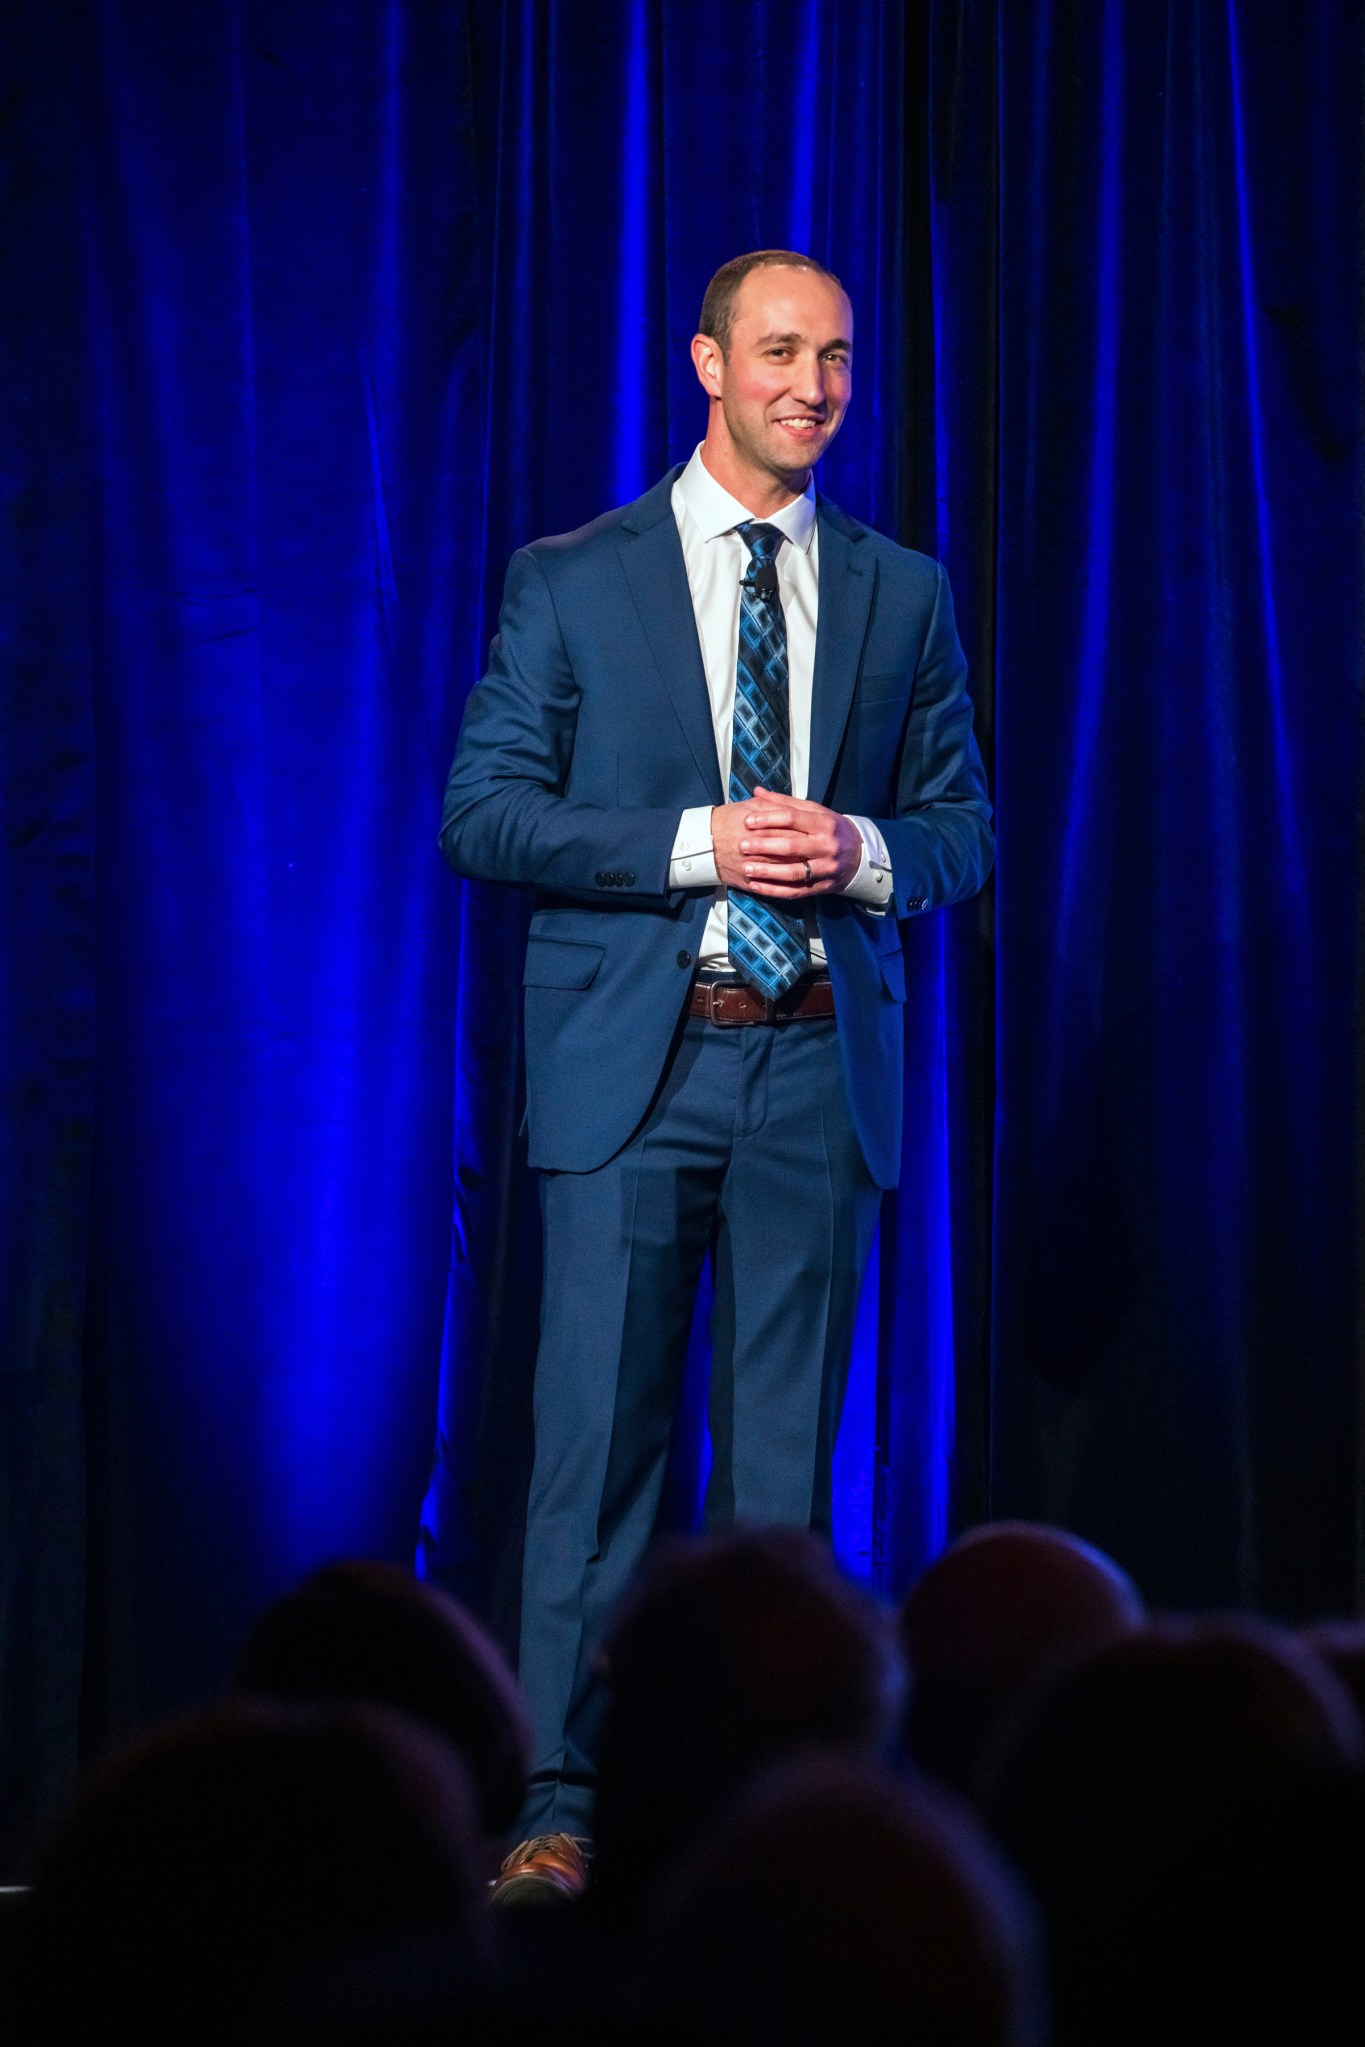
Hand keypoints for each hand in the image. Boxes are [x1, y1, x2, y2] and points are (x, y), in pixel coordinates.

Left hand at [711, 786, 862, 897]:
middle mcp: (826, 845)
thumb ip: (785, 803)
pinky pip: (795, 891)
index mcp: (824, 823)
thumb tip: (757, 792)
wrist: (860, 856)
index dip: (768, 819)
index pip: (793, 818)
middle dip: (764, 846)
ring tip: (745, 868)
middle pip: (791, 846)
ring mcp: (825, 868)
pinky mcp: (822, 886)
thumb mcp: (815, 811)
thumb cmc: (831, 829)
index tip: (747, 821)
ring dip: (767, 872)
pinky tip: (755, 886)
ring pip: (793, 872)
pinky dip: (773, 890)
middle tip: (742, 845)